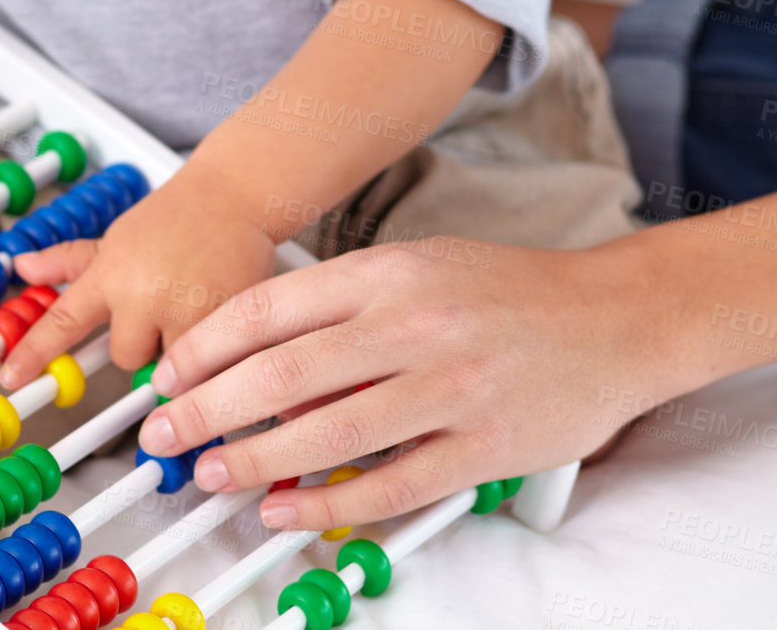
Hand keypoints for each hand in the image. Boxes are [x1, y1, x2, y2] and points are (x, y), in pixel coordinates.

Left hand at [0, 159, 278, 390]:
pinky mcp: (225, 327)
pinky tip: (215, 313)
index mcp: (113, 273)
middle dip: (143, 337)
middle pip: (124, 355)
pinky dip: (210, 349)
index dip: (35, 351)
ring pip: (167, 365)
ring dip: (177, 348)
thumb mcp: (118, 237)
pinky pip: (205, 364)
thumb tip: (22, 267)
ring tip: (193, 305)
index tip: (11, 377)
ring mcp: (185, 313)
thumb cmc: (175, 217)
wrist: (234, 196)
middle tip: (163, 301)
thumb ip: (71, 261)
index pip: (64, 319)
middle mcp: (144, 295)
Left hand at [136, 236, 671, 531]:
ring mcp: (450, 386)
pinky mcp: (484, 446)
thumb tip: (260, 358)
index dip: (205, 347)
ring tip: (211, 475)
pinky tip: (287, 511)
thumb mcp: (416, 266)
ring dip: (255, 461)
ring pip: (329, 434)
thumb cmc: (506, 290)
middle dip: (208, 409)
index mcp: (387, 272)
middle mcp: (413, 323)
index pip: (270, 308)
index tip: (168, 375)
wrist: (612, 317)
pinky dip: (330, 504)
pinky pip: (393, 484)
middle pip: (283, 375)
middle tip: (165, 435)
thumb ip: (343, 306)